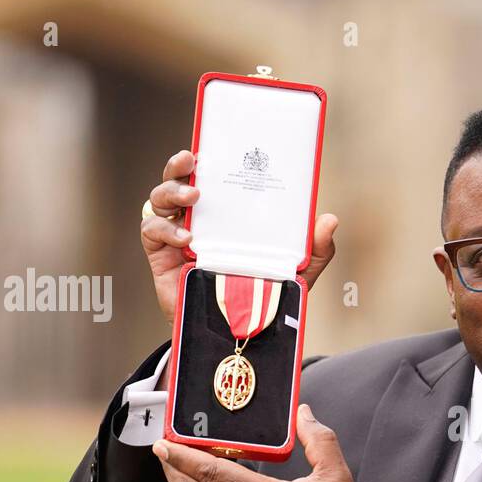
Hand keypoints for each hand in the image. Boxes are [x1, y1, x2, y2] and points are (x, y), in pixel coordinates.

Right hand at [141, 149, 339, 324]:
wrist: (237, 335)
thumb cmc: (264, 296)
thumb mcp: (297, 272)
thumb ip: (316, 249)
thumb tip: (330, 220)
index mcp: (227, 214)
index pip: (212, 177)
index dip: (205, 159)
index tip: (210, 146)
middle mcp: (200, 219)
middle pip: (178, 180)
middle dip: (179, 165)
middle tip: (192, 160)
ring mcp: (177, 236)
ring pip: (160, 199)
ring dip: (170, 191)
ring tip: (193, 196)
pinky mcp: (161, 257)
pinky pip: (152, 232)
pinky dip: (165, 231)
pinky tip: (186, 240)